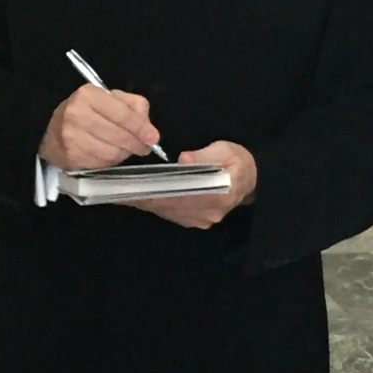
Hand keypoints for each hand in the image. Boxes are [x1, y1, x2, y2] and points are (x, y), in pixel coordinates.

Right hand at [40, 86, 159, 170]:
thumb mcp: (109, 99)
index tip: (153, 138)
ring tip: (125, 150)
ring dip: (124, 154)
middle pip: (118, 135)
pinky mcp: (70, 156)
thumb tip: (148, 127)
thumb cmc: (86, 112)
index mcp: (88, 95)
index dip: (140, 127)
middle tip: (143, 148)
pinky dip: (111, 162)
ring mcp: (71, 137)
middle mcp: (77, 114)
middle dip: (135, 144)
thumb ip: (132, 106)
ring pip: (111, 152)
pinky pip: (101, 163)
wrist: (51, 131)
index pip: (122, 114)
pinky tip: (109, 156)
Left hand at [127, 140, 256, 229]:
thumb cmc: (237, 161)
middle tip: (121, 187)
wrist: (251, 179)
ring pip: (169, 212)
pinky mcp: (197, 222)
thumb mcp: (226, 150)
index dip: (156, 191)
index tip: (136, 186)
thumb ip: (205, 155)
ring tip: (125, 191)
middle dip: (146, 196)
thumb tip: (185, 159)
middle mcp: (208, 212)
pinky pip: (172, 215)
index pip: (180, 195)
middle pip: (170, 205)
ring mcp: (202, 220)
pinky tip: (141, 196)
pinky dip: (156, 206)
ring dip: (148, 202)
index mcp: (218, 194)